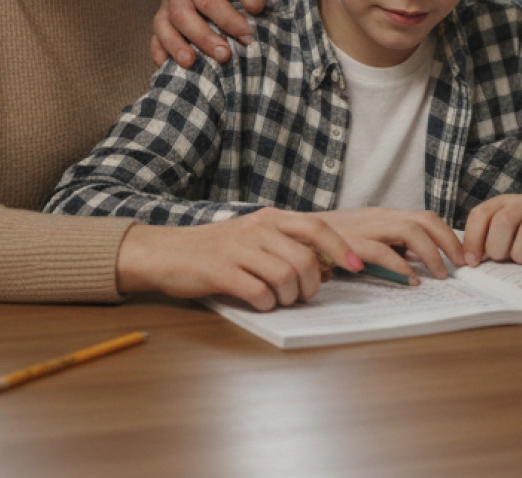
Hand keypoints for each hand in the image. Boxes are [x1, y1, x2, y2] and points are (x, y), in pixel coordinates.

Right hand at [113, 207, 358, 310]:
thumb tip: (324, 266)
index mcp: (269, 218)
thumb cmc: (214, 250)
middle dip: (310, 285)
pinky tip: (257, 302)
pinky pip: (259, 293)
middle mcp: (257, 229)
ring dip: (287, 297)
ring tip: (276, 299)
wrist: (164, 252)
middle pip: (305, 260)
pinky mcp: (221, 271)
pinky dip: (265, 304)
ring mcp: (239, 249)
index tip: (356, 266)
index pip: (316, 228)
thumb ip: (285, 245)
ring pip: (285, 277)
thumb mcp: (253, 238)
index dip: (341, 248)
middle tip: (301, 296)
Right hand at [150, 0, 275, 66]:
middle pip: (181, 12)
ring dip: (176, 47)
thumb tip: (251, 5)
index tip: (247, 37)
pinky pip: (155, 38)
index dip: (226, 19)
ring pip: (162, 25)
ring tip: (191, 63)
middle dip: (202, 37)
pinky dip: (160, 53)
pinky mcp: (162, 20)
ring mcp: (166, 2)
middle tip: (225, 55)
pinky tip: (171, 67)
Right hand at [309, 207, 465, 280]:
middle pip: (424, 219)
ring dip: (430, 253)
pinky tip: (409, 280)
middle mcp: (376, 217)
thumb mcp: (361, 241)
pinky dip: (400, 265)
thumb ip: (387, 246)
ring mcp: (364, 227)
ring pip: (409, 230)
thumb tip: (417, 260)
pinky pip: (381, 250)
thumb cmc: (324, 243)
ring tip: (440, 274)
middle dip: (448, 241)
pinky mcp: (349, 243)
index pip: (424, 218)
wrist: (286, 234)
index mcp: (381, 216)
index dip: (448, 235)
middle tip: (461, 264)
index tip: (461, 256)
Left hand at [461, 191, 521, 267]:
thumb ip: (488, 237)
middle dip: (497, 248)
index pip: (480, 215)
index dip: (472, 241)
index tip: (472, 262)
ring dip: (521, 253)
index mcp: (504, 202)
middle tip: (503, 259)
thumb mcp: (508, 222)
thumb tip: (468, 261)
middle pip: (502, 222)